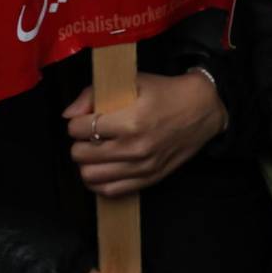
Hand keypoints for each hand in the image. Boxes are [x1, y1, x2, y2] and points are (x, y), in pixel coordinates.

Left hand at [64, 70, 226, 195]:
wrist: (203, 109)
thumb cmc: (167, 92)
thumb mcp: (134, 81)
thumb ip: (95, 94)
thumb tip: (68, 114)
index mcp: (131, 120)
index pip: (80, 129)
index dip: (78, 122)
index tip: (86, 118)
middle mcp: (134, 148)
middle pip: (80, 154)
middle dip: (80, 142)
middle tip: (91, 133)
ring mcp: (141, 167)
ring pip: (90, 176)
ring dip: (88, 162)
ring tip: (97, 150)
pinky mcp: (148, 179)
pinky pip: (109, 191)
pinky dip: (100, 181)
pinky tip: (105, 166)